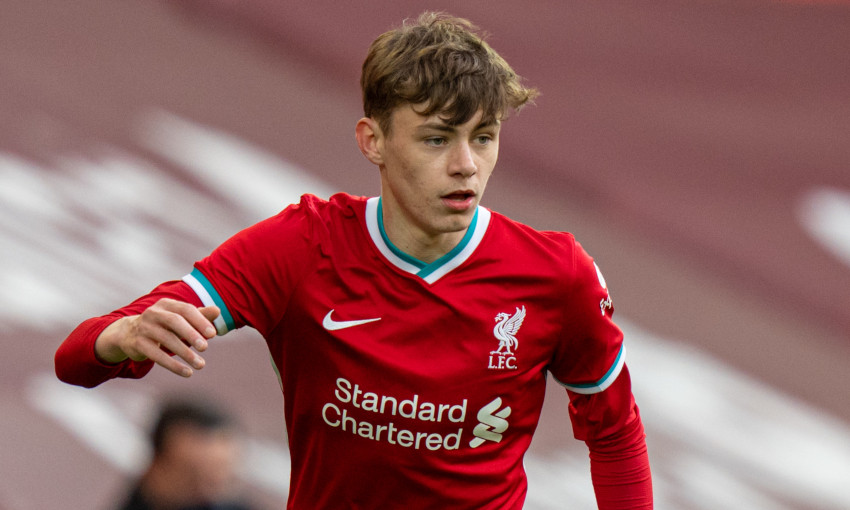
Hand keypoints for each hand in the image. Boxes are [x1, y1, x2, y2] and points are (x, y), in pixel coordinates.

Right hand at [95, 298, 220, 377]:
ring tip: (201, 365)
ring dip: (185, 353)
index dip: (200, 321)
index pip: (185, 309)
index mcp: (167, 304)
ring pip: (166, 339)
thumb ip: (200, 315)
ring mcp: (144, 328)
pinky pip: (156, 355)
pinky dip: (173, 365)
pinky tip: (187, 372)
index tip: (213, 334)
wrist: (129, 333)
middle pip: (174, 321)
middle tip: (205, 348)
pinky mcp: (137, 344)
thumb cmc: (164, 325)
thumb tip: (218, 311)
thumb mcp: (180, 318)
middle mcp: (154, 313)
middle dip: (191, 334)